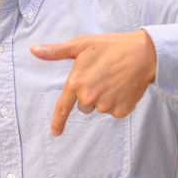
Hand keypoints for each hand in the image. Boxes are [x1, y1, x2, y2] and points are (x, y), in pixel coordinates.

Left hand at [30, 31, 156, 135]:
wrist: (143, 53)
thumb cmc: (111, 46)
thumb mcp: (81, 45)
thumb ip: (55, 51)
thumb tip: (33, 49)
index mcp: (76, 83)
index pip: (63, 107)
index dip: (58, 122)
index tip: (55, 132)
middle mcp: (89, 98)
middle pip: (84, 106)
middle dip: (90, 95)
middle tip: (102, 76)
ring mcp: (105, 106)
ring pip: (99, 108)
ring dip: (104, 98)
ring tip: (114, 79)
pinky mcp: (121, 111)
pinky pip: (114, 110)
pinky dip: (118, 101)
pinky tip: (124, 87)